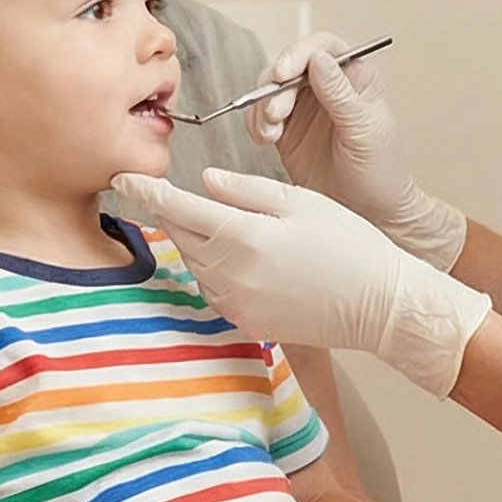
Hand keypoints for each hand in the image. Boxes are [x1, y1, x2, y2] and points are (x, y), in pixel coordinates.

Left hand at [114, 169, 491, 398]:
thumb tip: (206, 181)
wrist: (379, 305)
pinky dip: (214, 270)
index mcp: (243, 236)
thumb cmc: (348, 244)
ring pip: (195, 264)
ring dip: (196, 243)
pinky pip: (213, 290)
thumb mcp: (301, 201)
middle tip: (167, 195)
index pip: (178, 208)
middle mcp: (231, 274)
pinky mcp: (246, 322)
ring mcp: (236, 303)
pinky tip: (236, 259)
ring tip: (217, 226)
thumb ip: (247, 191)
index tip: (122, 178)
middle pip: (182, 236)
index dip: (146, 191)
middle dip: (173, 214)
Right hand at [248, 34, 467, 269]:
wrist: (370, 213)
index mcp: (355, 78)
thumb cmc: (380, 172)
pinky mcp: (286, 131)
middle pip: (289, 67)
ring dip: (262, 108)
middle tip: (276, 115)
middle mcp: (327, 88)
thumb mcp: (365, 132)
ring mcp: (305, 109)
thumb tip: (319, 59)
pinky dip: (256, 124)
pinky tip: (265, 140)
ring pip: (270, 90)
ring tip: (270, 134)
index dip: (299, 54)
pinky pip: (261, 116)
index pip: (323, 48)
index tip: (284, 73)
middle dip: (275, 88)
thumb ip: (341, 95)